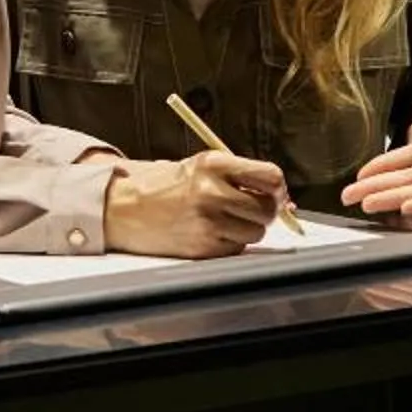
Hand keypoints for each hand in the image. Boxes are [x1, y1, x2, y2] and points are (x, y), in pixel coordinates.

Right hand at [104, 149, 282, 257]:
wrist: (125, 208)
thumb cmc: (167, 186)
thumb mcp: (202, 166)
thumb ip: (242, 177)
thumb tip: (285, 201)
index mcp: (214, 164)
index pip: (271, 176)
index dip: (278, 188)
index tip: (277, 193)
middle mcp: (212, 191)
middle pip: (268, 208)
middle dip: (266, 211)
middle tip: (251, 208)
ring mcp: (208, 221)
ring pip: (256, 232)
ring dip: (247, 228)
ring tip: (224, 219)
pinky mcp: (202, 247)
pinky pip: (237, 248)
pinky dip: (230, 242)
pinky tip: (210, 231)